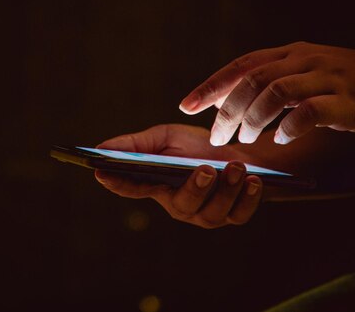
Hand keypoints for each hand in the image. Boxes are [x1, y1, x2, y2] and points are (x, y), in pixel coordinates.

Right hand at [94, 124, 262, 228]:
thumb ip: (137, 144)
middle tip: (206, 169)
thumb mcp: (165, 137)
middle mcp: (179, 205)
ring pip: (213, 211)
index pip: (131, 187)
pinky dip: (248, 198)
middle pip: (182, 204)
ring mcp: (207, 215)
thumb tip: (100, 147)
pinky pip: (240, 214)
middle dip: (195, 188)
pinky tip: (254, 180)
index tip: (101, 171)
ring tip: (237, 168)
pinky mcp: (233, 216)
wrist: (236, 155)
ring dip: (227, 189)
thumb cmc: (196, 147)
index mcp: (157, 186)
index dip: (115, 182)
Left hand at [179, 42, 354, 145]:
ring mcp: (327, 77)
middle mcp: (304, 59)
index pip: (242, 65)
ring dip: (253, 119)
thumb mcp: (306, 74)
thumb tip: (232, 103)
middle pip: (252, 79)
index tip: (186, 104)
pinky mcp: (347, 99)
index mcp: (290, 53)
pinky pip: (309, 111)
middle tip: (217, 136)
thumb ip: (272, 84)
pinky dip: (288, 127)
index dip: (212, 85)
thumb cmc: (347, 83)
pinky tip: (280, 141)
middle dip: (227, 109)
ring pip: (275, 91)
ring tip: (245, 139)